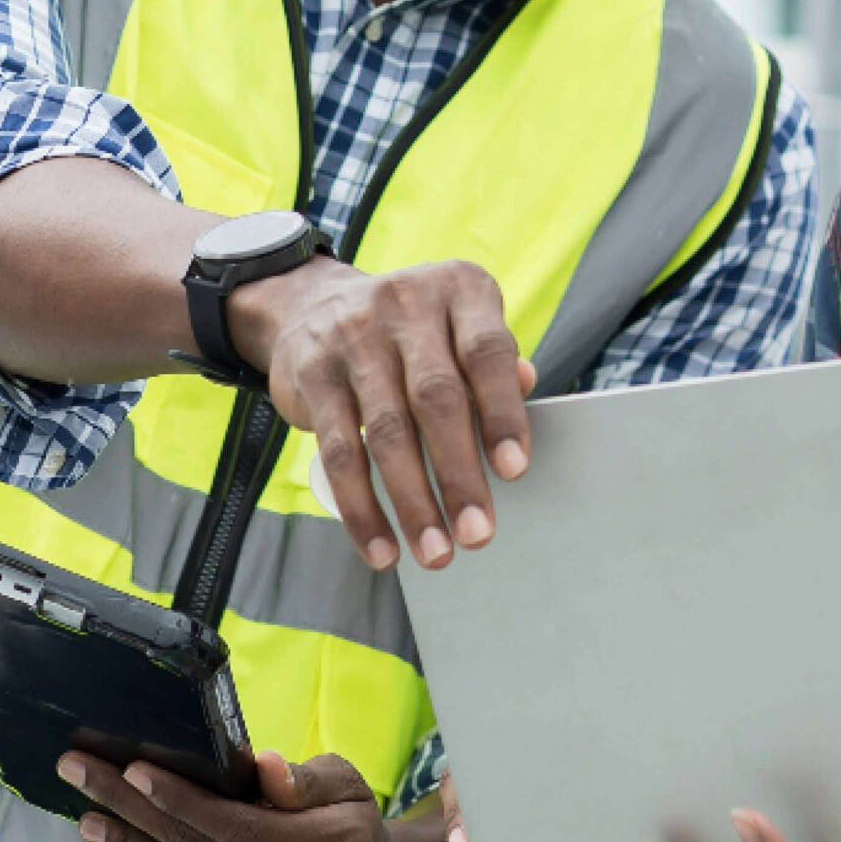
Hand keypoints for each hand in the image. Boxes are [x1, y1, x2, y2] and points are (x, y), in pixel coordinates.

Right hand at [228, 254, 537, 572]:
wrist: (314, 304)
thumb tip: (527, 386)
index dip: (502, 413)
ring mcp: (354, 337)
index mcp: (458, 289)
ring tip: (435, 552)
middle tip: (477, 533)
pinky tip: (382, 546)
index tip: (514, 471)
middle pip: (436, 398)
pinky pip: (338, 452)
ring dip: (412, 502)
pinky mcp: (313, 375)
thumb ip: (493, 362)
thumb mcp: (459, 327)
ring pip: (387, 431)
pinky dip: (362, 508)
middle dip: (459, 474)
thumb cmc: (415, 332)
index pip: (486, 353)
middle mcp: (405, 304)